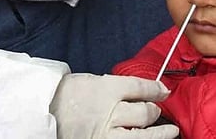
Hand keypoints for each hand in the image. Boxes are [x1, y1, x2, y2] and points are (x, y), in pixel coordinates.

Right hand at [50, 73, 178, 138]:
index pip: (141, 87)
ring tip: (171, 130)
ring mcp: (108, 133)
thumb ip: (114, 85)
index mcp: (106, 88)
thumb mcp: (90, 81)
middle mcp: (111, 111)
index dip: (156, 88)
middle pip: (144, 111)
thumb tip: (138, 91)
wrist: (44, 111)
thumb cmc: (65, 94)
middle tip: (155, 109)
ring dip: (160, 132)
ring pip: (144, 133)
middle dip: (153, 110)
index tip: (163, 90)